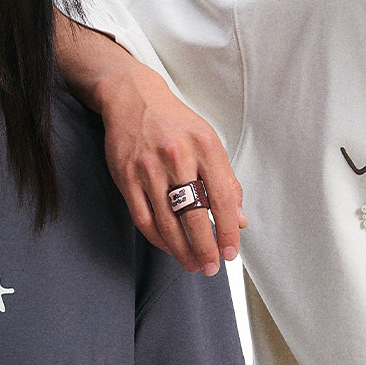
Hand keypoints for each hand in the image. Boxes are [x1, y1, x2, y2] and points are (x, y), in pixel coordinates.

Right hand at [93, 59, 246, 275]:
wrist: (133, 97)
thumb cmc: (176, 123)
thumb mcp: (209, 143)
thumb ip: (226, 182)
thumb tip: (238, 220)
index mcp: (205, 146)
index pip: (221, 198)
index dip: (227, 231)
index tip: (230, 253)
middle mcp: (178, 156)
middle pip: (193, 215)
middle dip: (205, 248)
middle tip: (211, 267)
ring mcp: (149, 168)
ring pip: (167, 222)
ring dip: (181, 250)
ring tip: (192, 264)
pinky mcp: (127, 177)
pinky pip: (144, 218)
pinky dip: (158, 238)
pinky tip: (170, 247)